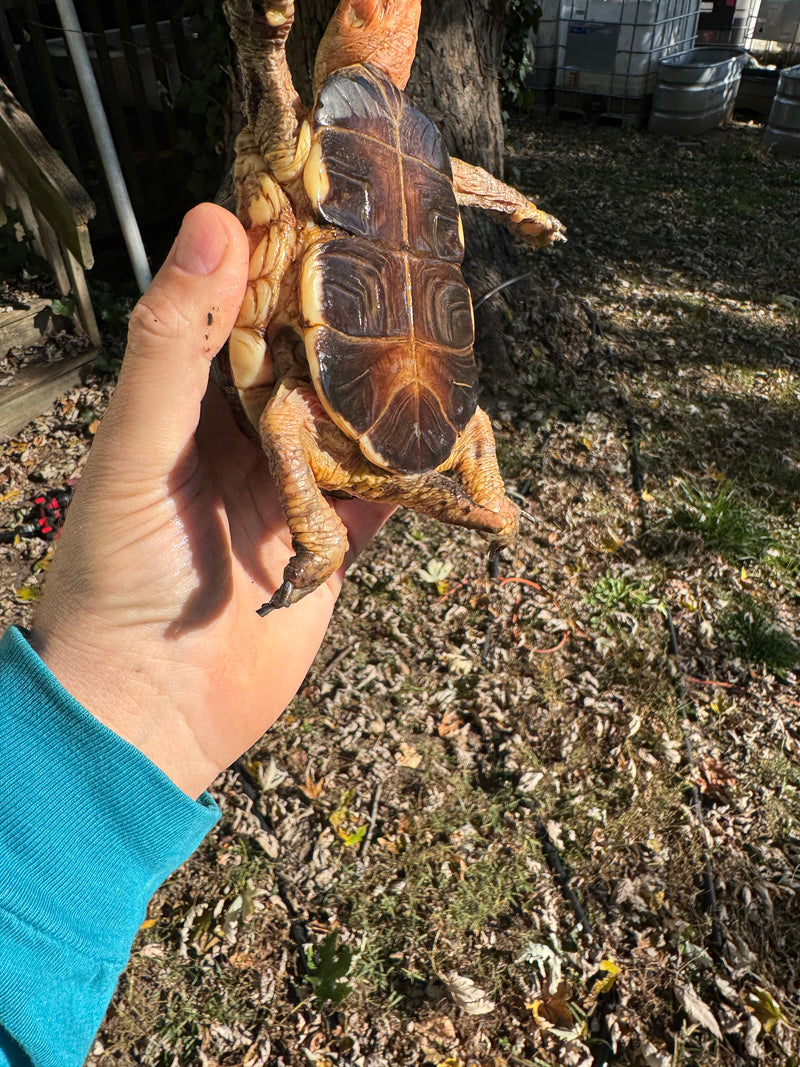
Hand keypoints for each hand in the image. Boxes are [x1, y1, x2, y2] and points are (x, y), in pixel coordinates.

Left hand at [29, 204, 392, 798]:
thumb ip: (173, 345)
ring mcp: (296, 480)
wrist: (152, 709)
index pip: (244, 296)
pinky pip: (390, 486)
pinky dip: (424, 462)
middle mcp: (248, 426)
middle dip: (358, 297)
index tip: (334, 171)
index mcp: (192, 393)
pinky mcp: (335, 535)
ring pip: (359, 409)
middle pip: (314, 345)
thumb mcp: (136, 450)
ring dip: (398, 372)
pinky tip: (461, 424)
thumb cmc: (117, 579)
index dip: (284, 237)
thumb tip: (213, 221)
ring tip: (449, 311)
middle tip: (416, 231)